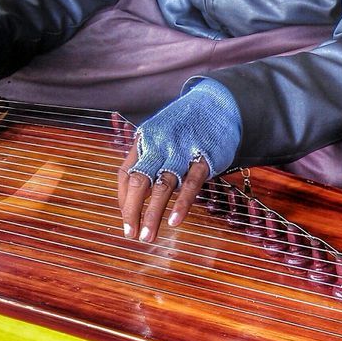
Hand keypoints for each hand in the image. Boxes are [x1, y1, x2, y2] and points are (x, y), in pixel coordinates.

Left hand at [117, 79, 240, 242]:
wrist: (217, 103)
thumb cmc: (185, 127)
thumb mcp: (161, 137)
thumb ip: (148, 160)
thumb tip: (134, 195)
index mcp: (144, 141)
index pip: (126, 174)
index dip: (124, 200)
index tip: (127, 221)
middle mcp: (159, 145)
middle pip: (139, 181)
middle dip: (132, 211)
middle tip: (131, 235)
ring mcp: (181, 150)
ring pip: (162, 186)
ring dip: (152, 214)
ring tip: (147, 237)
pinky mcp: (203, 157)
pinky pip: (190, 184)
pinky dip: (181, 204)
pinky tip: (174, 222)